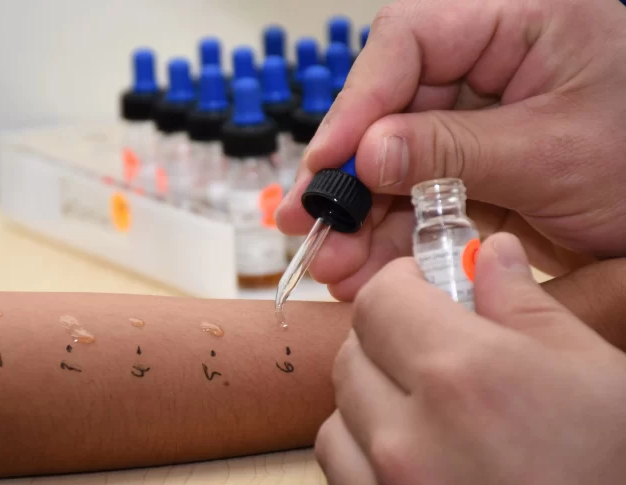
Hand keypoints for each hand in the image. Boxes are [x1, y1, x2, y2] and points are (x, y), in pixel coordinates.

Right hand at [276, 0, 625, 299]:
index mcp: (518, 19)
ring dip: (366, 217)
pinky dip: (399, 234)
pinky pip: (425, 195)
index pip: (410, 40)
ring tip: (336, 265)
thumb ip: (455, 149)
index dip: (358, 102)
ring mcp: (482, 118)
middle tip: (312, 223)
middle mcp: (490, 64)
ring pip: (400, 162)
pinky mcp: (481, 164)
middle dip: (349, 177)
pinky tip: (371, 266)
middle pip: (391, 110)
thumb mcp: (556, 152)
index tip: (329, 162)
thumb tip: (366, 155)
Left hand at [315, 233, 625, 484]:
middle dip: (387, 336)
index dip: (400, 284)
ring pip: (339, 412)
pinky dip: (366, 449)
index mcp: (466, 376)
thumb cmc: (616, 467)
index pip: (379, 300)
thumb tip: (491, 255)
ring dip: (372, 395)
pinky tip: (418, 454)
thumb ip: (527, 305)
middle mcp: (411, 436)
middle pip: (352, 352)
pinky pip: (344, 468)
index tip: (420, 287)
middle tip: (432, 344)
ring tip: (428, 405)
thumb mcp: (595, 375)